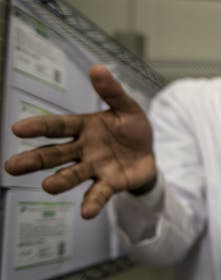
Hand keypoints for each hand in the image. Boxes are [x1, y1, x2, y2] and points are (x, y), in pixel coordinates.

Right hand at [4, 65, 156, 218]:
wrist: (148, 154)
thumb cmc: (132, 129)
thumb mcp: (127, 108)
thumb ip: (112, 92)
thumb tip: (97, 68)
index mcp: (84, 127)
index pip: (58, 126)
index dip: (39, 127)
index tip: (17, 129)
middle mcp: (83, 149)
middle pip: (55, 154)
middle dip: (35, 160)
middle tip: (12, 166)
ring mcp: (95, 168)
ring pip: (73, 175)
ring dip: (61, 181)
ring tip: (48, 186)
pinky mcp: (109, 184)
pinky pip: (98, 193)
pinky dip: (92, 203)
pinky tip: (86, 212)